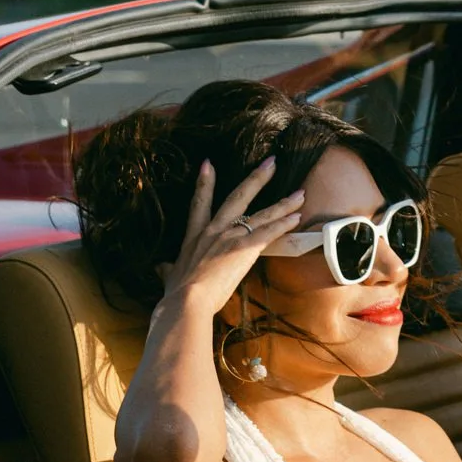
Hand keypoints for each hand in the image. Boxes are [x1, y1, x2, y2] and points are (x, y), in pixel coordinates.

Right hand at [154, 158, 304, 317]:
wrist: (187, 299)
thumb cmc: (178, 291)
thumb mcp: (170, 275)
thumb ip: (168, 268)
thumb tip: (161, 269)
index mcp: (196, 234)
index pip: (200, 202)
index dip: (204, 182)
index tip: (208, 163)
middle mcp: (214, 229)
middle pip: (239, 196)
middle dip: (257, 178)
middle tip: (272, 162)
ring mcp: (231, 236)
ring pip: (262, 214)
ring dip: (283, 203)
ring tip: (300, 193)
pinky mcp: (244, 248)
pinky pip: (269, 232)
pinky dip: (283, 224)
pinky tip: (297, 217)